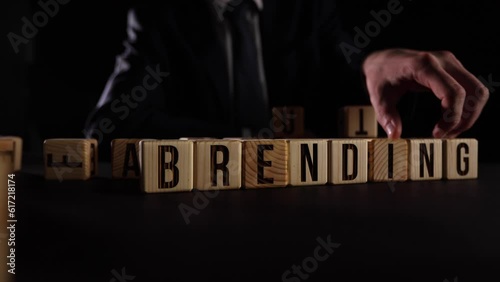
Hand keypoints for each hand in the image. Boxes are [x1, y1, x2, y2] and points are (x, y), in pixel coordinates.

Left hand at [362, 48, 488, 138]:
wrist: (381, 58)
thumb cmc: (380, 75)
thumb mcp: (378, 97)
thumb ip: (386, 116)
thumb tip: (394, 135)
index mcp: (424, 65)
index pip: (453, 92)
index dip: (451, 117)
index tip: (438, 134)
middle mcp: (443, 61)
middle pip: (473, 91)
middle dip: (465, 118)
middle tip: (446, 136)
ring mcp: (450, 63)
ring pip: (477, 91)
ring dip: (469, 114)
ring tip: (448, 131)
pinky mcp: (453, 69)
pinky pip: (471, 89)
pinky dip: (466, 107)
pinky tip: (450, 120)